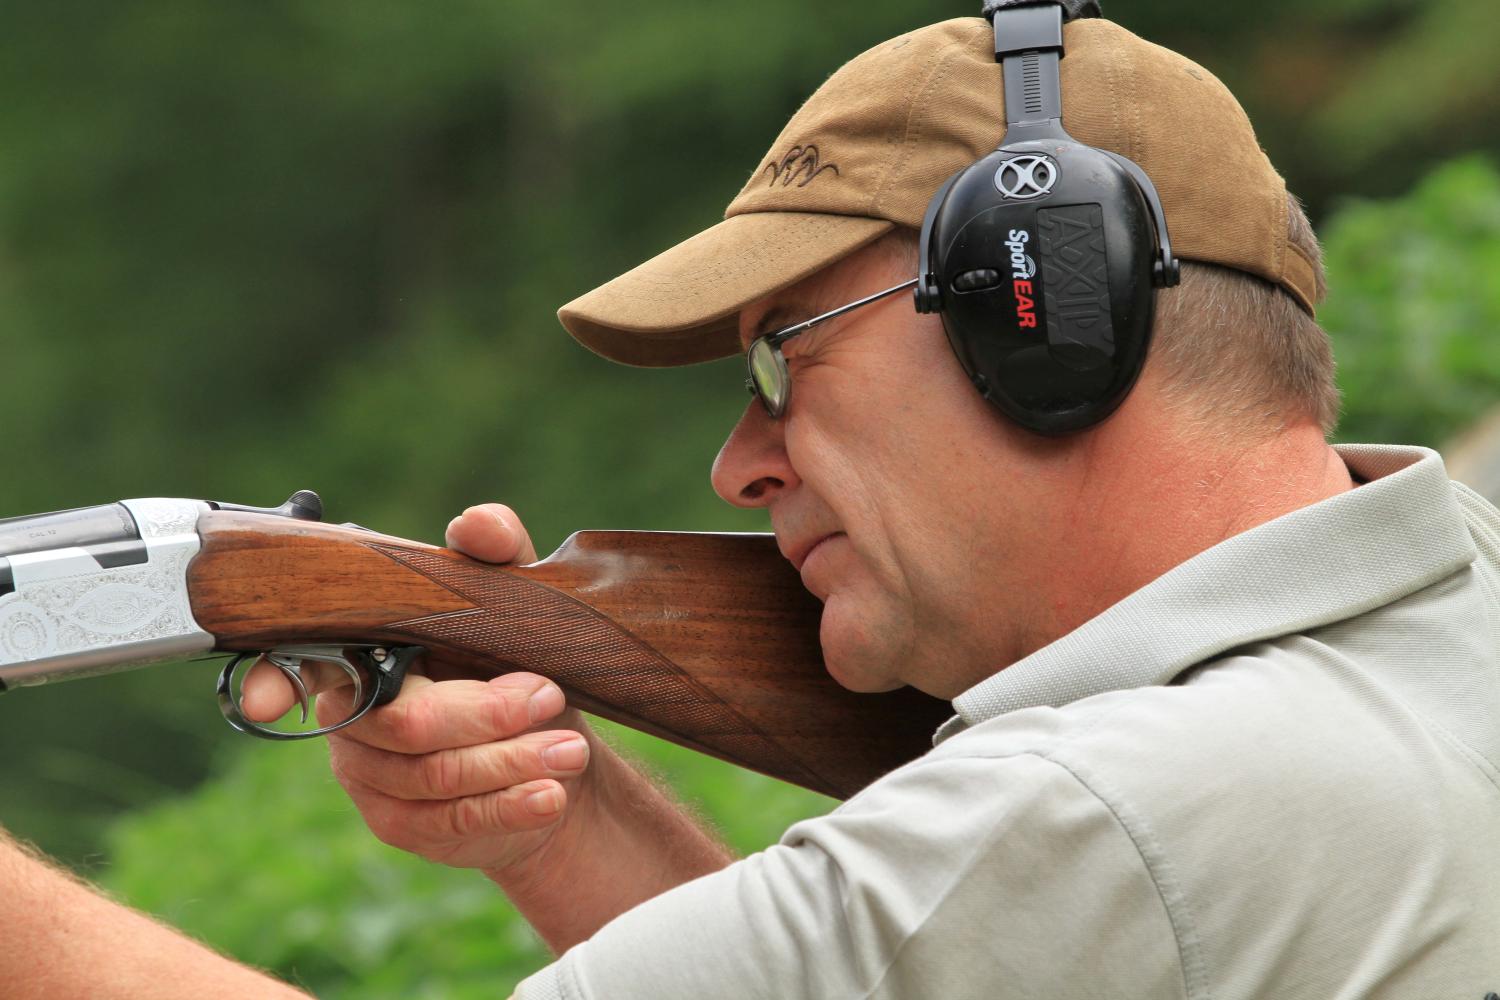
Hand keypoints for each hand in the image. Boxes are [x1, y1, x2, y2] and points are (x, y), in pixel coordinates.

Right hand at [242, 504, 598, 875]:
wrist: (554, 745)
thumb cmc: (520, 661)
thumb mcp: (517, 601)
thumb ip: (497, 556)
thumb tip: (478, 523)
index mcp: (362, 649)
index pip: (297, 661)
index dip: (272, 680)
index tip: (261, 702)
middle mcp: (349, 715)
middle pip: (404, 723)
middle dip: (485, 713)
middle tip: (549, 696)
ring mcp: (369, 776)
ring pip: (434, 776)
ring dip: (512, 762)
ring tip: (570, 749)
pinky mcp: (402, 824)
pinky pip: (452, 821)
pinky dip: (509, 807)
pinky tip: (549, 794)